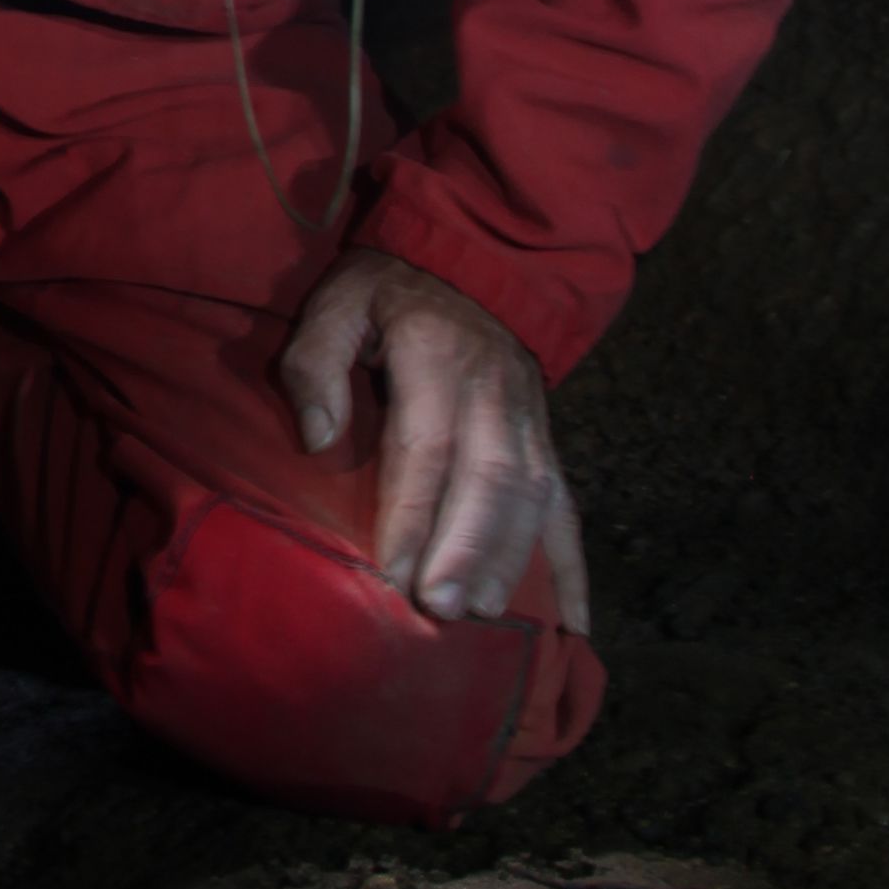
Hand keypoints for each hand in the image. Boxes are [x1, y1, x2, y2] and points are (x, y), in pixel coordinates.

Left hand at [280, 251, 590, 632]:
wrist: (476, 263)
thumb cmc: (391, 291)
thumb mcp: (339, 300)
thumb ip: (316, 362)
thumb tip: (316, 438)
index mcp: (437, 356)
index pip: (428, 443)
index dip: (413, 509)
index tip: (392, 569)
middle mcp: (493, 392)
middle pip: (488, 477)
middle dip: (466, 548)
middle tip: (441, 608)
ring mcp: (529, 421)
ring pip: (530, 496)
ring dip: (509, 558)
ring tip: (485, 614)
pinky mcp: (547, 444)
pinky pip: (566, 508)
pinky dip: (573, 570)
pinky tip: (573, 624)